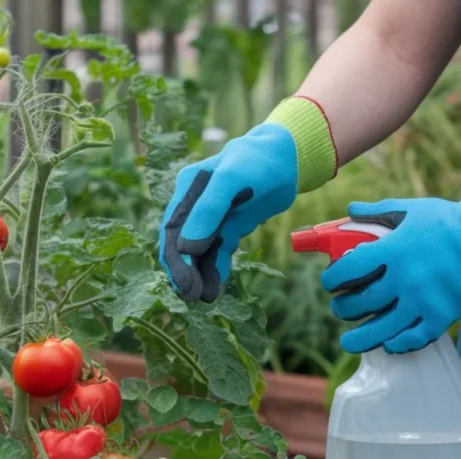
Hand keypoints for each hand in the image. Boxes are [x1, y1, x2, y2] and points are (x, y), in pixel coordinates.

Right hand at [160, 96, 337, 301]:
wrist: (288, 158)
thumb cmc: (257, 162)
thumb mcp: (231, 180)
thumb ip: (207, 210)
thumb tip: (186, 249)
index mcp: (187, 189)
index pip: (172, 230)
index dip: (175, 259)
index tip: (183, 285)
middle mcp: (194, 204)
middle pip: (181, 244)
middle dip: (184, 272)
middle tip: (192, 298)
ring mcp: (211, 217)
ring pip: (199, 252)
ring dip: (199, 275)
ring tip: (204, 299)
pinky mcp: (228, 226)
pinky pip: (217, 252)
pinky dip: (215, 270)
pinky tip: (215, 288)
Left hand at [322, 175, 460, 353]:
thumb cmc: (450, 221)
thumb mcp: (412, 210)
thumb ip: (378, 212)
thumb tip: (350, 210)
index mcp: (392, 251)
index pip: (348, 269)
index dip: (332, 279)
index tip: (330, 283)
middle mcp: (403, 278)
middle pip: (361, 302)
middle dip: (343, 308)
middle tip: (340, 308)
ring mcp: (423, 300)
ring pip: (382, 328)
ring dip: (360, 338)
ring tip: (349, 342)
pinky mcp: (442, 315)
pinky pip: (415, 337)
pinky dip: (399, 343)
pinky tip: (389, 344)